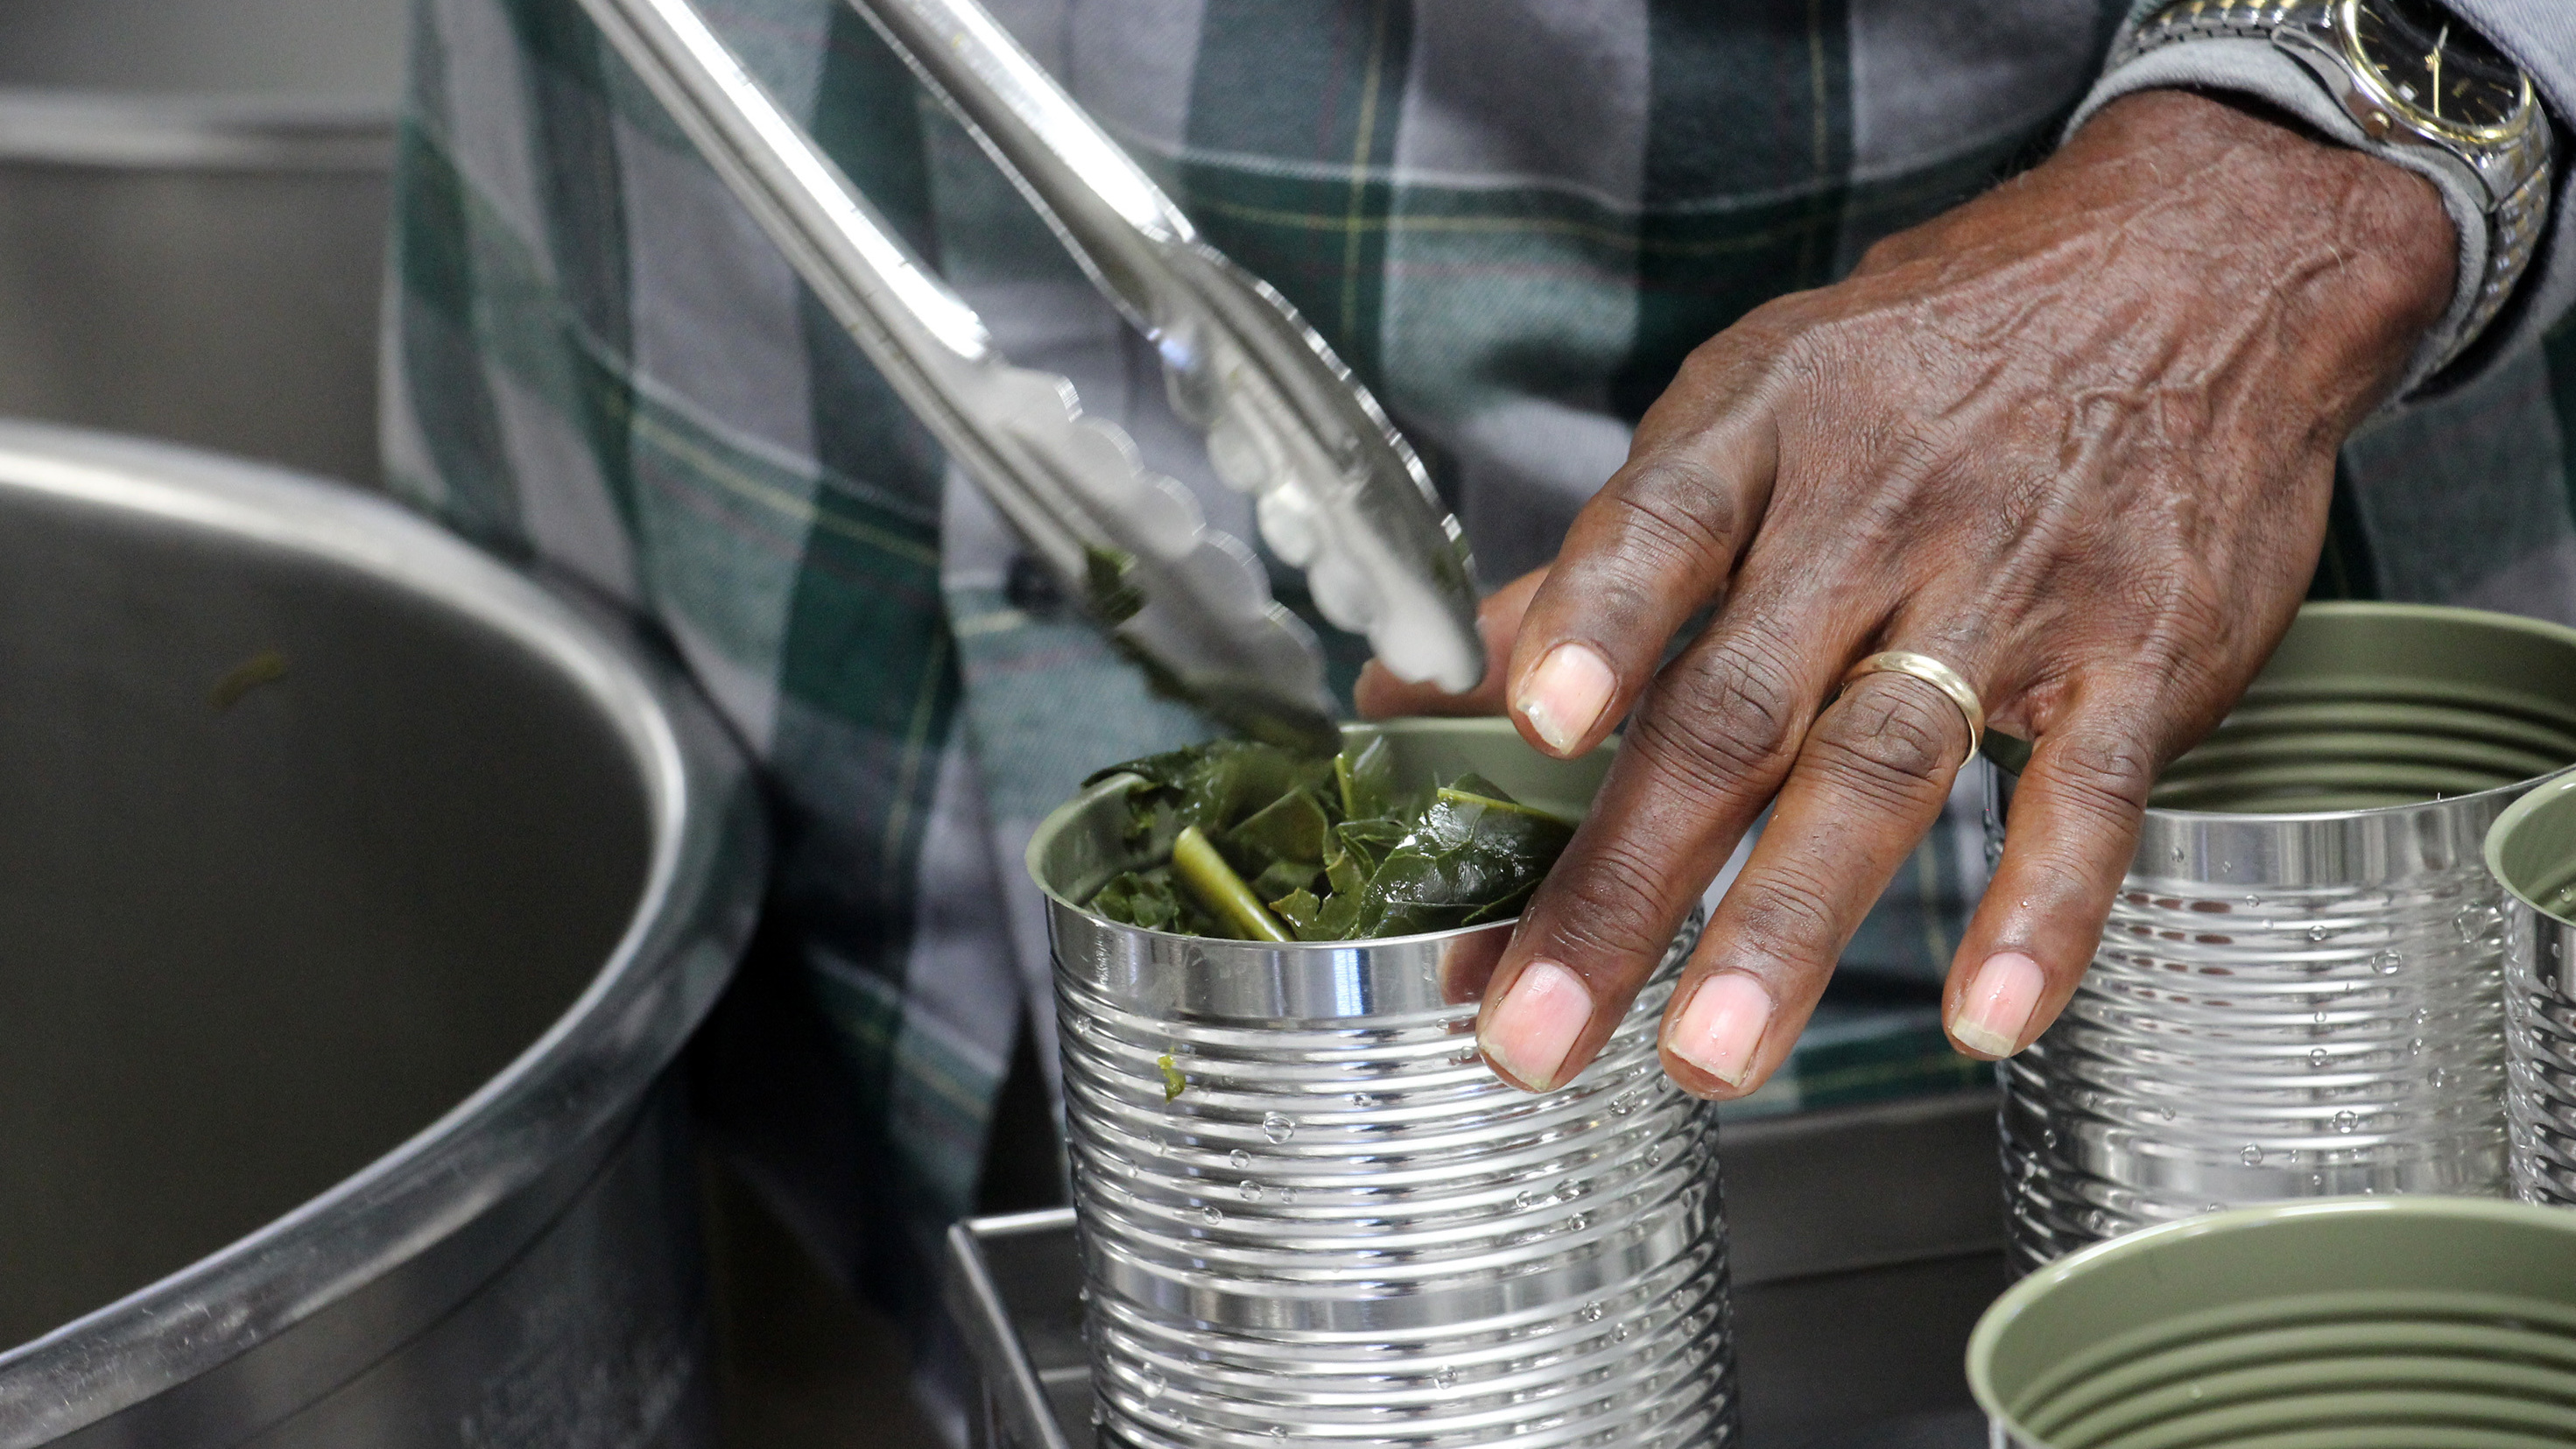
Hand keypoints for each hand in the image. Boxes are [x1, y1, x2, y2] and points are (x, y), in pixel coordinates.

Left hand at [1363, 90, 2454, 1096]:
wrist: (2202, 259)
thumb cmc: (1938, 355)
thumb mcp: (1760, 403)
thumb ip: (1603, 563)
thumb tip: (1425, 690)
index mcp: (1765, 433)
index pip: (1662, 524)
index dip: (1590, 622)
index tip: (1530, 722)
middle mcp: (1879, 510)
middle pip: (1735, 706)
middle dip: (1627, 877)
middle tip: (1537, 1022)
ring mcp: (2016, 584)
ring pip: (1883, 766)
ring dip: (1788, 923)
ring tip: (1711, 1054)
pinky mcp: (2143, 653)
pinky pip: (2089, 794)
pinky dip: (2039, 911)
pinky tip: (1990, 1018)